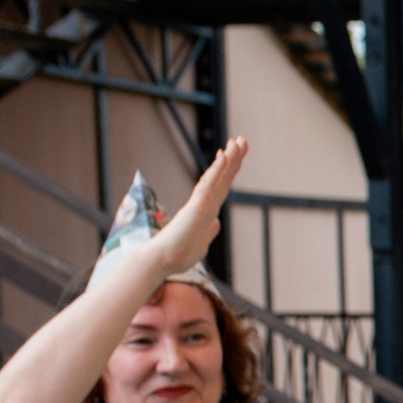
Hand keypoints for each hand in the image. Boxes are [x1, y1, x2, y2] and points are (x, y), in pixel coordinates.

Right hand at [155, 139, 247, 279]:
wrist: (160, 262)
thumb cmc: (177, 255)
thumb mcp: (201, 242)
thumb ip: (208, 231)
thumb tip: (216, 222)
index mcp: (207, 211)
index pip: (222, 186)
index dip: (230, 170)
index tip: (235, 154)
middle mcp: (204, 204)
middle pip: (222, 177)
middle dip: (233, 158)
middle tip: (241, 139)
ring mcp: (200, 205)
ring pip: (217, 177)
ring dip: (228, 159)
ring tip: (237, 141)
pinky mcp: (196, 208)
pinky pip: (208, 185)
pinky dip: (217, 170)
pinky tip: (225, 156)